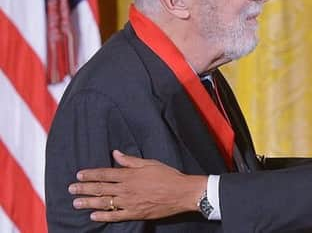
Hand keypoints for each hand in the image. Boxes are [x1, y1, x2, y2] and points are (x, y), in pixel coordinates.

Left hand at [68, 150, 206, 221]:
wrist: (181, 192)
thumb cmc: (168, 175)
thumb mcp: (150, 163)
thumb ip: (130, 160)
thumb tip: (116, 153)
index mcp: (130, 175)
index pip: (105, 174)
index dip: (90, 174)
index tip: (79, 175)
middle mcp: (126, 188)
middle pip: (101, 188)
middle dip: (84, 188)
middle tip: (71, 189)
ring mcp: (129, 202)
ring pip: (104, 203)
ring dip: (89, 202)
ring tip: (76, 203)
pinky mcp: (135, 213)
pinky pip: (115, 216)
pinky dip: (103, 216)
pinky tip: (93, 216)